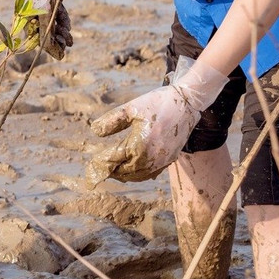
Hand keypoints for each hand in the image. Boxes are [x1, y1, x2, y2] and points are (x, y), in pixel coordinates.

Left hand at [86, 58, 229, 183]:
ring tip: (113, 171)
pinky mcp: (169, 159)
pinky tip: (132, 171)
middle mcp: (151, 157)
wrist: (187, 103)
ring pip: (138, 175)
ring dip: (124, 175)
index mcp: (139, 144)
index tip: (92, 165)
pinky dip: (138, 175)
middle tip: (100, 170)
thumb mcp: (131, 108)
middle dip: (111, 171)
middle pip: (125, 171)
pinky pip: (151, 173)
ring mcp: (161, 160)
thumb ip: (112, 121)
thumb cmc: (157, 103)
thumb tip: (94, 131)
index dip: (102, 163)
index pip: (114, 160)